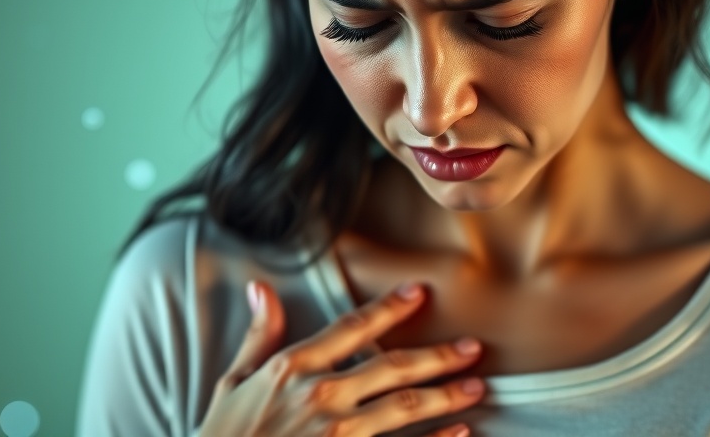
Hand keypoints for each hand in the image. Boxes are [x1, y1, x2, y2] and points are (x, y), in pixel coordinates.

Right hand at [196, 279, 484, 436]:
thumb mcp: (232, 383)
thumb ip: (258, 336)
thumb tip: (261, 287)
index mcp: (293, 368)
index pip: (351, 328)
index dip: (388, 308)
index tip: (418, 292)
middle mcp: (319, 395)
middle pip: (392, 367)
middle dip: (437, 356)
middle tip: (473, 348)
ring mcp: (336, 434)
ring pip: (404, 407)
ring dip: (445, 396)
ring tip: (478, 387)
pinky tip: (460, 434)